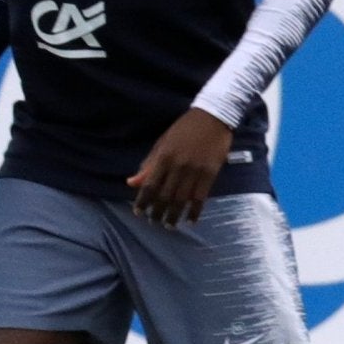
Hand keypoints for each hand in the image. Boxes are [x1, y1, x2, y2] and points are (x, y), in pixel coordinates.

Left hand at [127, 108, 233, 227]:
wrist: (212, 117)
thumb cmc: (184, 130)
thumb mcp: (162, 144)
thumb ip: (148, 165)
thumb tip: (131, 183)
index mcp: (163, 157)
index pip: (149, 185)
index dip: (143, 201)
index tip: (138, 213)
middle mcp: (178, 166)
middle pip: (165, 196)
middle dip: (158, 212)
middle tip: (154, 223)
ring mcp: (195, 170)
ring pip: (182, 199)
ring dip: (175, 215)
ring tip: (170, 226)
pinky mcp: (211, 173)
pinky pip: (201, 197)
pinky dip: (195, 210)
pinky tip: (191, 220)